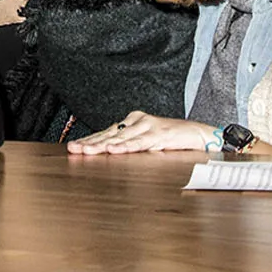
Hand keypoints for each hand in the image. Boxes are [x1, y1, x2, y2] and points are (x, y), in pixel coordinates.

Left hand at [69, 112, 211, 154]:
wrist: (197, 133)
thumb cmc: (171, 138)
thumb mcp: (146, 141)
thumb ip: (129, 143)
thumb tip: (108, 151)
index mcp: (132, 121)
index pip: (106, 132)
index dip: (90, 140)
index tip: (74, 147)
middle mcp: (137, 120)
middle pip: (109, 134)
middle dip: (90, 143)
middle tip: (74, 149)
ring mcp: (147, 126)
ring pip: (121, 138)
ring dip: (103, 145)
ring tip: (88, 151)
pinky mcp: (158, 134)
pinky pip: (138, 143)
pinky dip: (125, 147)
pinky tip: (113, 150)